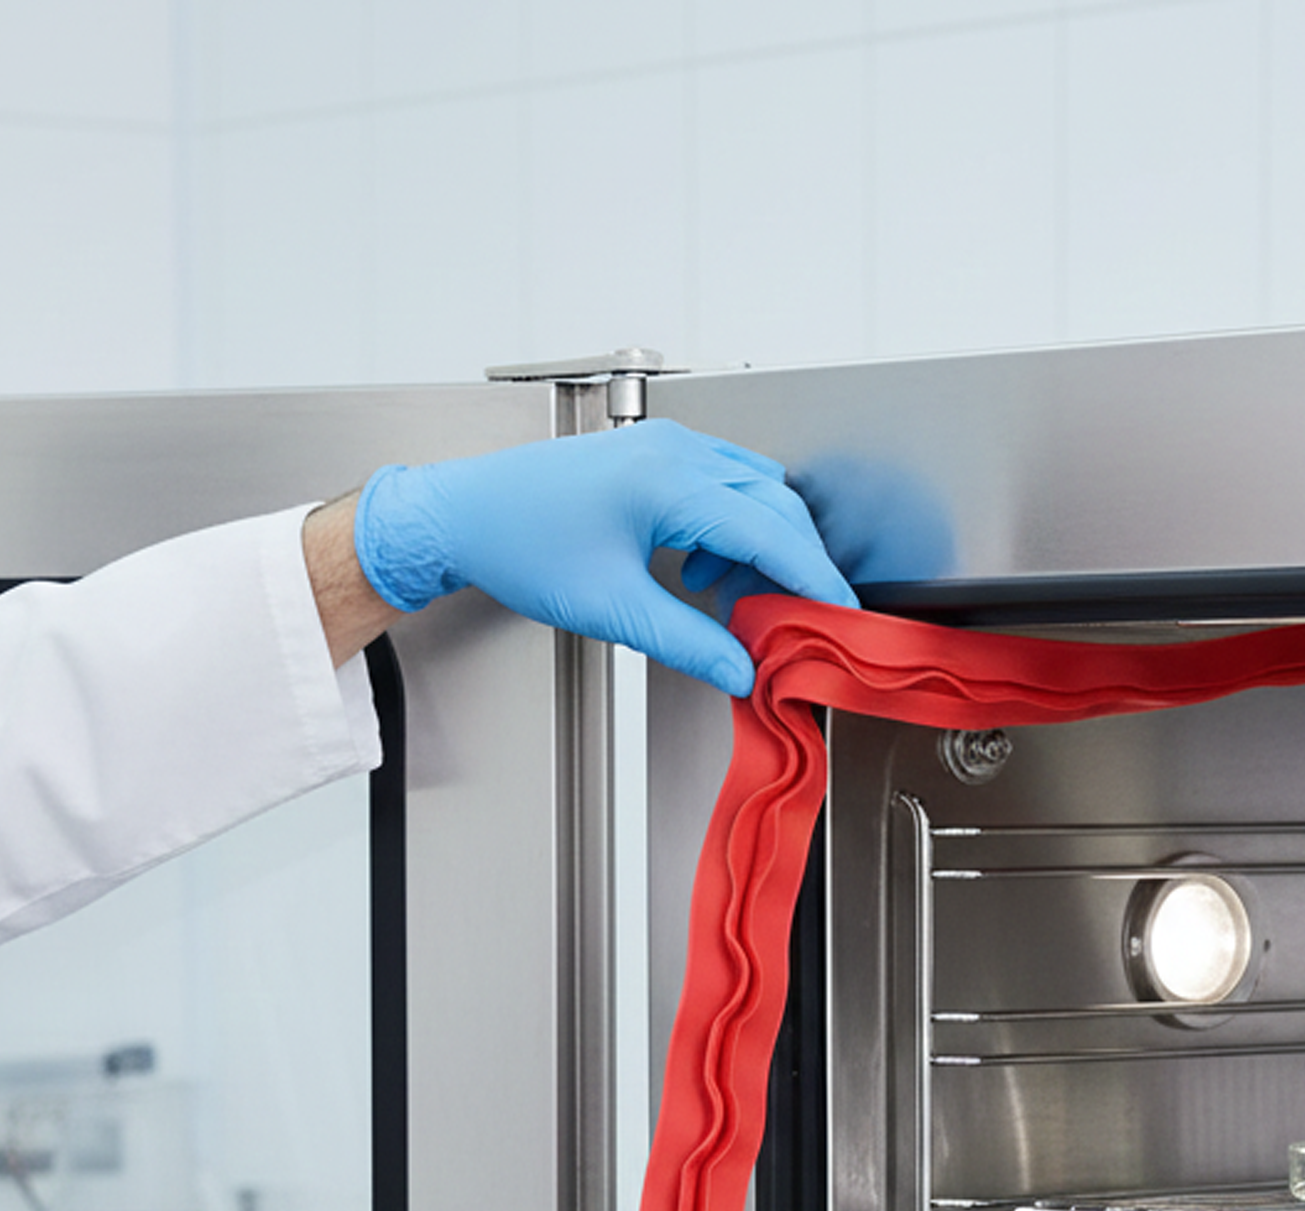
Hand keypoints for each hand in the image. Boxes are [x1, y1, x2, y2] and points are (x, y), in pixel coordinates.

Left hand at [351, 421, 856, 696]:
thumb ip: (687, 641)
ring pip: (752, 492)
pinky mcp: (653, 455)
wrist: (464, 514)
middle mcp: (676, 450)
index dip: (814, 577)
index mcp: (670, 480)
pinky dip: (730, 531)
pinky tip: (701, 574)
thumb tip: (740, 670)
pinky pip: (721, 487)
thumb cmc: (520, 546)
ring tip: (733, 605)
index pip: (772, 530)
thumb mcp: (612, 609)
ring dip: (759, 547)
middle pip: (774, 504)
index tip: (840, 613)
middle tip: (797, 620)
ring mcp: (666, 445)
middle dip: (793, 564)